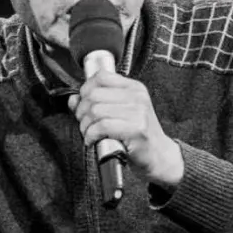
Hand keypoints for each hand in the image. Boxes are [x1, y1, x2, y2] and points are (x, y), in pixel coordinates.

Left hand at [68, 72, 184, 187]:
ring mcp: (138, 112)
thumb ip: (95, 103)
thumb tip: (73, 99)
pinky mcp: (137, 129)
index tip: (83, 103)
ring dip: (85, 125)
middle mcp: (137, 97)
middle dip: (81, 111)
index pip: (102, 77)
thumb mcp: (119, 114)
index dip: (85, 89)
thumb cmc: (137, 135)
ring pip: (96, 111)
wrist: (159, 156)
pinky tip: (93, 140)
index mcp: (134, 88)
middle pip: (94, 95)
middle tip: (84, 123)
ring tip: (89, 133)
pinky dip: (91, 135)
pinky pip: (102, 127)